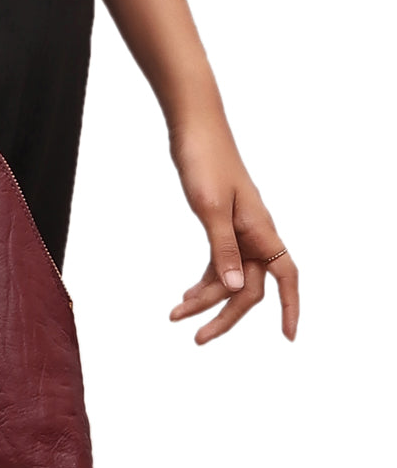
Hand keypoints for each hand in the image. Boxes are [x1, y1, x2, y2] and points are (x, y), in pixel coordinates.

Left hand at [167, 123, 299, 343]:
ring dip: (206, 298)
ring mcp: (238, 229)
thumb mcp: (210, 208)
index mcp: (261, 230)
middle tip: (197, 338)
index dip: (291, 308)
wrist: (194, 129)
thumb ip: (222, 249)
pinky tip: (186, 293)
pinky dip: (204, 279)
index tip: (288, 337)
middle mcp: (254, 233)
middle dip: (225, 315)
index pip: (285, 277)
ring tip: (176, 316)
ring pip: (229, 276)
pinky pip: (218, 261)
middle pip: (248, 286)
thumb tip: (233, 289)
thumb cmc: (205, 162)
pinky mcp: (220, 222)